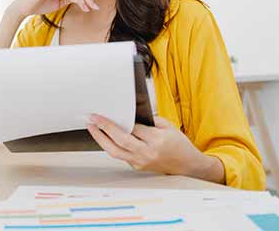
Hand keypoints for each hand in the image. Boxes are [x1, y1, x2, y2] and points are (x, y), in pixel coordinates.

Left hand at [87, 114, 224, 183]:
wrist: (187, 165)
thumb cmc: (178, 144)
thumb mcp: (168, 126)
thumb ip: (149, 119)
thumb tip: (130, 112)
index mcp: (156, 141)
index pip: (132, 129)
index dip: (116, 121)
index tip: (104, 113)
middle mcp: (147, 153)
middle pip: (119, 141)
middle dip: (103, 129)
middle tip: (92, 119)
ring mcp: (140, 162)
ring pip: (115, 152)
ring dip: (100, 139)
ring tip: (91, 127)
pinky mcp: (137, 166)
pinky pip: (120, 155)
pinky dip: (111, 145)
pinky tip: (104, 136)